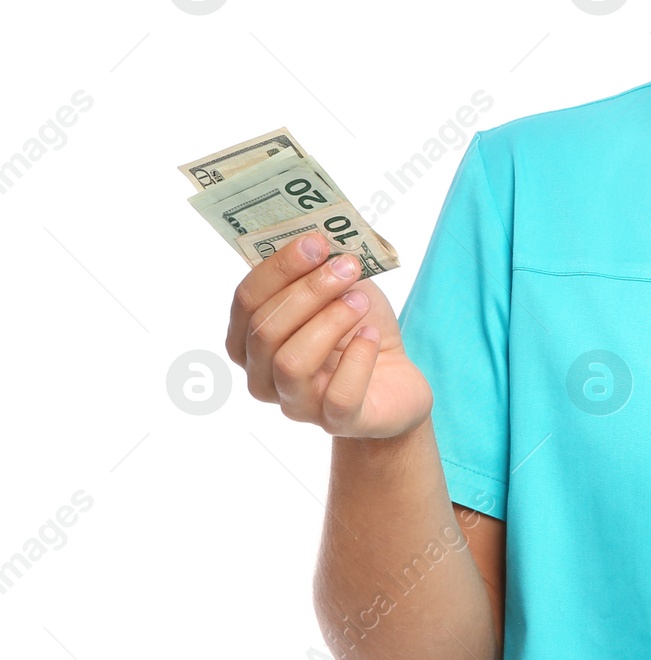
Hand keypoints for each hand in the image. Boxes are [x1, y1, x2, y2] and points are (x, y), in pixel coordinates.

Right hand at [226, 231, 432, 439]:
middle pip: (265, 330)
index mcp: (250, 340)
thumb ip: (320, 267)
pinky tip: (371, 337)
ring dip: (330, 322)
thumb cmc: (358, 331)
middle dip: (308, 291)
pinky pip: (338, 394)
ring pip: (291, 362)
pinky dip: (358, 358)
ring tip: (360, 302)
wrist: (397, 382)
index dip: (279, 268)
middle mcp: (263, 377)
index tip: (316, 241)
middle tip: (347, 266)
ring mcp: (296, 404)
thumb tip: (315, 237)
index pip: (246, 301)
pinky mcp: (338, 422)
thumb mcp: (340, 291)